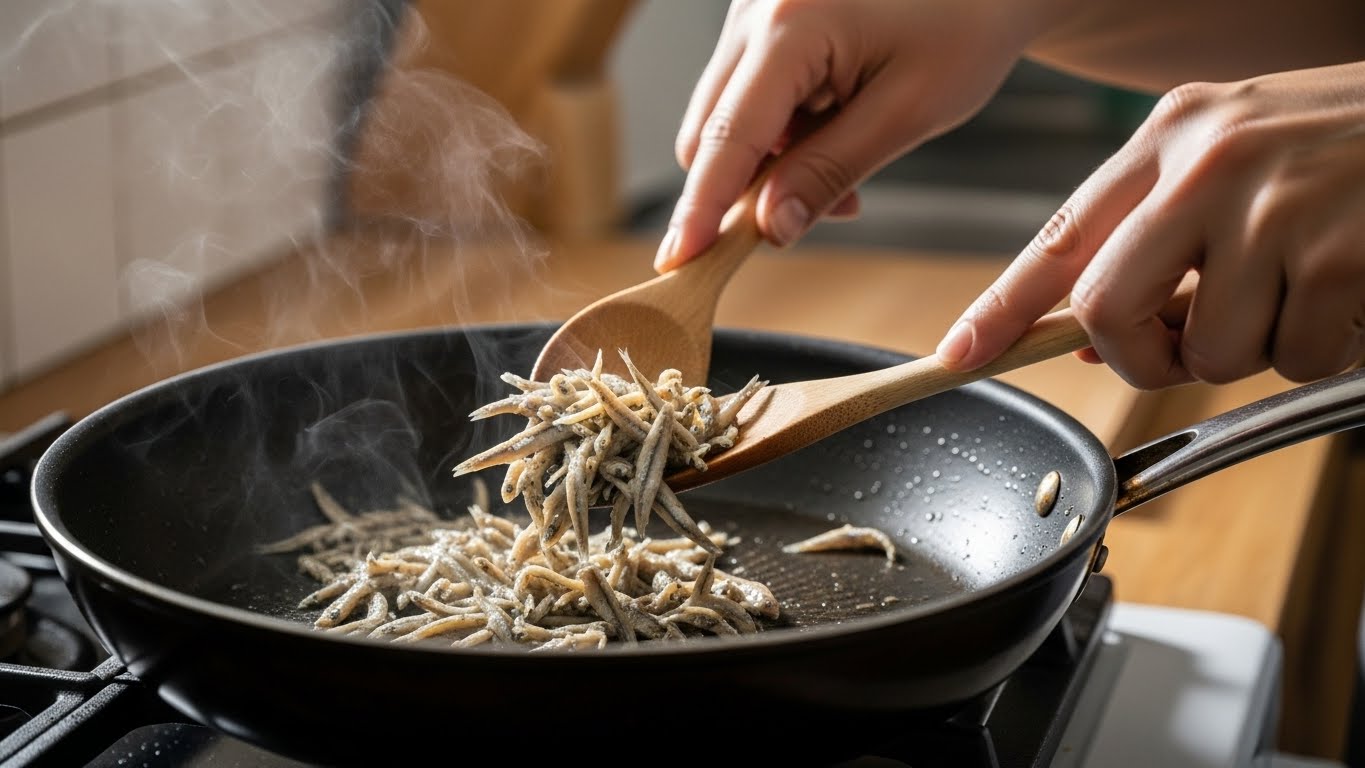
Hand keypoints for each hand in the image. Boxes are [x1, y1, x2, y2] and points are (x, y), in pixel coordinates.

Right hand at [655, 0, 1046, 271]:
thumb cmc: (966, 24)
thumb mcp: (909, 111)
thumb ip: (830, 171)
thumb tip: (769, 229)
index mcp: (791, 23)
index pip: (728, 136)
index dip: (703, 208)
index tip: (681, 261)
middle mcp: (756, 10)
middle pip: (711, 132)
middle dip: (754, 187)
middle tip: (840, 204)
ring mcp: (754, 11)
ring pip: (727, 119)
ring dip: (773, 161)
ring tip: (852, 153)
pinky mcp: (763, 20)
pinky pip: (748, 96)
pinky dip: (783, 129)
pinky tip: (838, 122)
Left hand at [937, 60, 1364, 386]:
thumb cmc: (1346, 144)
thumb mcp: (1237, 158)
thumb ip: (1158, 236)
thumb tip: (1083, 336)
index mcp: (1173, 135)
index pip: (1058, 236)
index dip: (999, 308)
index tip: (957, 355)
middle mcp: (1210, 165)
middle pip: (1107, 308)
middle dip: (1142, 355)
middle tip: (1188, 345)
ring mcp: (1275, 208)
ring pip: (1211, 351)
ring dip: (1256, 347)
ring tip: (1304, 288)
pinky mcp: (1338, 255)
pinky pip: (1295, 357)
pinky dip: (1324, 346)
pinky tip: (1347, 289)